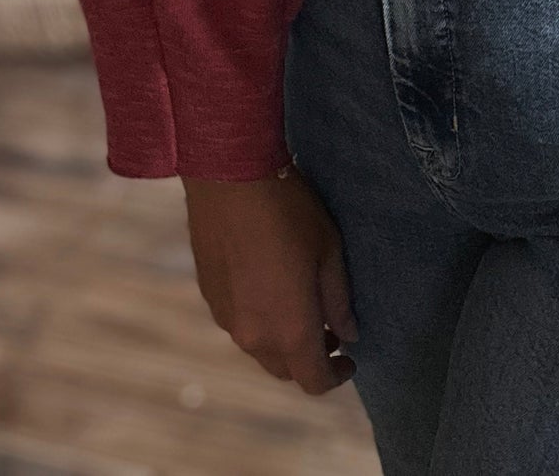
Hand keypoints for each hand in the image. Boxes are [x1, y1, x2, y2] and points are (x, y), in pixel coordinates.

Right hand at [182, 166, 359, 394]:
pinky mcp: (209, 298)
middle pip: (285, 369)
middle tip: (330, 331)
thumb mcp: (328, 251)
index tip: (349, 358)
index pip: (313, 380)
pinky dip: (259, 320)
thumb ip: (338, 300)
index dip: (335, 376)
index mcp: (290, 330)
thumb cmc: (289, 212)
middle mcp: (254, 336)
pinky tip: (269, 287)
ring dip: (282, 340)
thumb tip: (349, 333)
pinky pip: (239, 324)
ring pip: (259, 348)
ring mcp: (227, 319)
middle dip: (309, 358)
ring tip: (301, 307)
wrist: (230, 178)